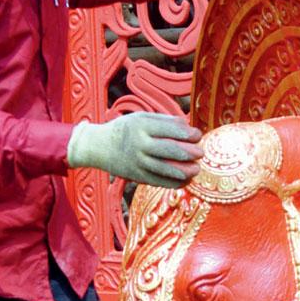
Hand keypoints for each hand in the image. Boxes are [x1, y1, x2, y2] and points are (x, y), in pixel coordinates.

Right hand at [67, 112, 203, 187]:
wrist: (98, 146)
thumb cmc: (125, 129)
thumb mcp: (141, 118)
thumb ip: (164, 121)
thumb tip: (189, 127)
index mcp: (141, 125)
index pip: (169, 129)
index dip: (186, 133)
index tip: (198, 135)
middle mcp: (138, 144)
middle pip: (168, 149)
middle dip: (188, 153)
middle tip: (201, 153)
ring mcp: (136, 161)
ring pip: (163, 168)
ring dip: (183, 171)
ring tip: (196, 170)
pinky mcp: (135, 175)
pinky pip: (157, 181)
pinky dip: (172, 182)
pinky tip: (185, 181)